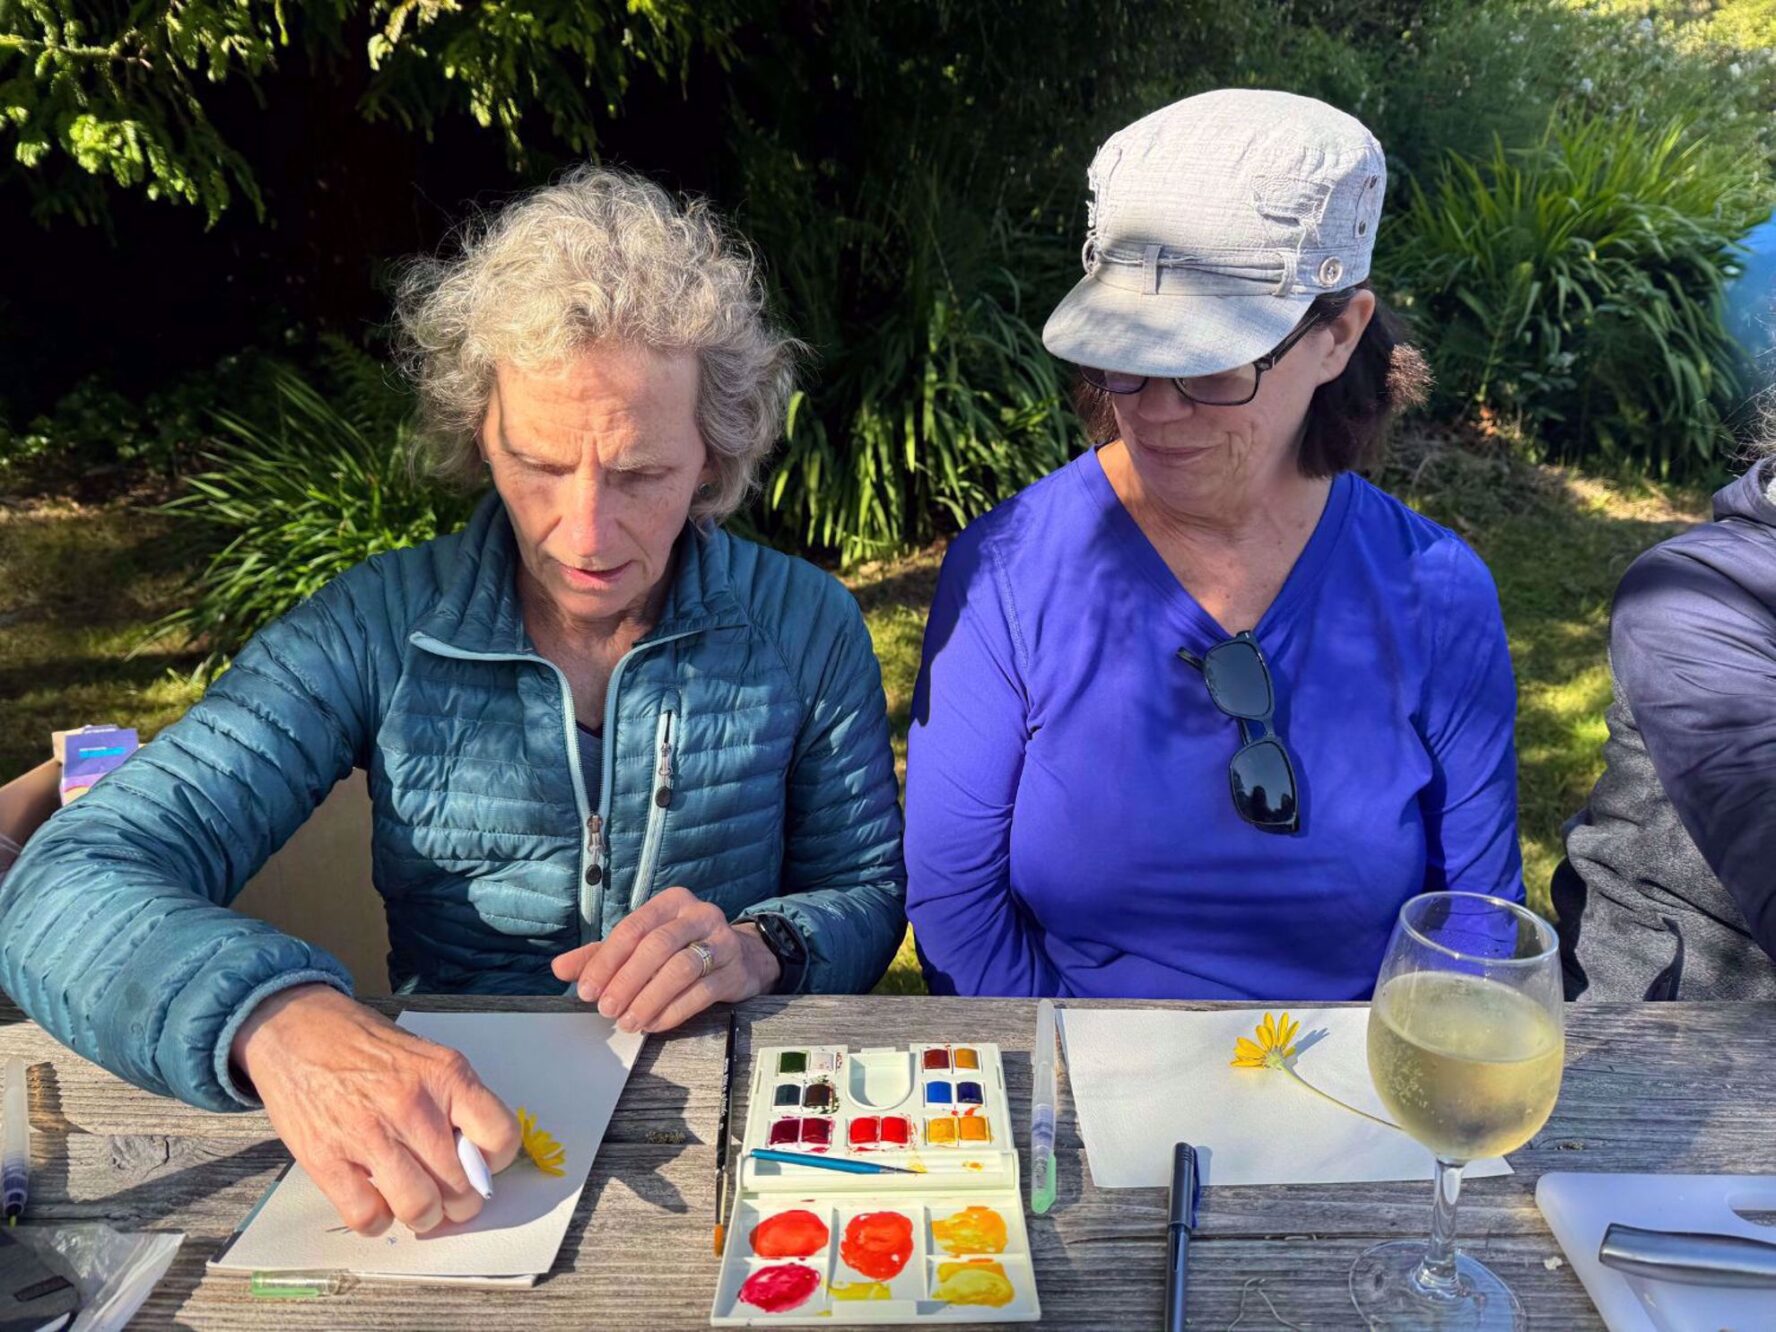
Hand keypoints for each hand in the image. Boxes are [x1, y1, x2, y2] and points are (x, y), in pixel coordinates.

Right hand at [231, 984, 520, 1235]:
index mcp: (446, 1075)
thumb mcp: (426, 1057)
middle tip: (449, 1197)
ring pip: (420, 1208)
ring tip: (417, 1206)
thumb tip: (475, 1157)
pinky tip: (377, 1202)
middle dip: (461, 1202)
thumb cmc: (366, 1047)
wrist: (297, 1029)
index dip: (495, 1161)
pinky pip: (368, 1216)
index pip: (500, 1136)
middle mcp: (412, 1106)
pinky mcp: (326, 1160)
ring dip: (424, 1217)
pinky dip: (378, 1221)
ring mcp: (368, 1134)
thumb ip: (455, 1101)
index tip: (480, 1164)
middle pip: (461, 1185)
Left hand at [550, 885, 780, 1033]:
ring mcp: (721, 941)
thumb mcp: (641, 945)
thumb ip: (601, 954)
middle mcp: (698, 915)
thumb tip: (559, 968)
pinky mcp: (734, 971)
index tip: (586, 990)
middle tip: (605, 1009)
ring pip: (681, 968)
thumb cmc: (682, 947)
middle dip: (627, 981)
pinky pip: (701, 992)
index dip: (607, 960)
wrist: (742, 957)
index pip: (633, 928)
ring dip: (649, 999)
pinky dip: (673, 1011)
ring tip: (628, 1022)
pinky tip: (654, 1024)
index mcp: (671, 903)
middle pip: (657, 946)